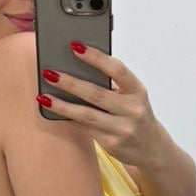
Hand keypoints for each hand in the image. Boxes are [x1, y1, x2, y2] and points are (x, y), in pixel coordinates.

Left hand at [38, 43, 165, 169]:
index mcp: (138, 91)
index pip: (117, 70)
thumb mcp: (132, 96)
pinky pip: (85, 128)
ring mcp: (123, 129)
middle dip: (70, 82)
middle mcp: (133, 110)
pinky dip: (68, 118)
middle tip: (49, 72)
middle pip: (96, 94)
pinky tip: (54, 111)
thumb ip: (111, 84)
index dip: (96, 57)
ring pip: (86, 115)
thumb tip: (75, 69)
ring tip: (44, 96)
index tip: (75, 46)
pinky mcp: (112, 144)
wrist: (152, 148)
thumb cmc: (135, 114)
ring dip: (62, 105)